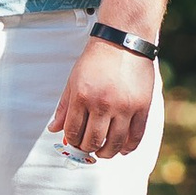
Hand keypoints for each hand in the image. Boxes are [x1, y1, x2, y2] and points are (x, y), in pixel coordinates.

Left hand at [48, 33, 157, 165]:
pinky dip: (128, 147)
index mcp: (82, 96)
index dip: (72, 141)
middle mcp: (103, 103)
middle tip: (88, 148)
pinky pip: (136, 136)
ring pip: (114, 143)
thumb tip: (53, 129)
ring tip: (103, 152)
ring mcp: (124, 106)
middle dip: (87, 149)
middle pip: (93, 141)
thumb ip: (64, 107)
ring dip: (107, 153)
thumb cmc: (96, 60)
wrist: (123, 41)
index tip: (75, 142)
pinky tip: (122, 149)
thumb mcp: (73, 80)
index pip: (73, 131)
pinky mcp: (142, 107)